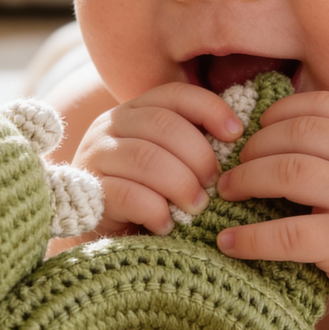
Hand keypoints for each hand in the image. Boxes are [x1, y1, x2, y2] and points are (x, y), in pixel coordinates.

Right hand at [73, 84, 242, 235]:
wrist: (100, 235)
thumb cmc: (146, 196)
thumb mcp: (168, 162)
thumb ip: (191, 144)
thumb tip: (239, 135)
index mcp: (135, 111)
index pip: (175, 94)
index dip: (210, 109)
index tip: (236, 134)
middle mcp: (110, 125)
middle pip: (163, 124)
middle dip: (198, 155)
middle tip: (215, 185)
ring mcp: (96, 156)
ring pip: (146, 158)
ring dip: (181, 184)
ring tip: (197, 207)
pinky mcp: (89, 192)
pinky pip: (129, 194)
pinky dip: (156, 210)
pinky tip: (167, 225)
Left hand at [214, 91, 328, 318]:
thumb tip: (285, 129)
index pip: (321, 104)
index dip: (278, 113)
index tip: (256, 129)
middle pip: (297, 133)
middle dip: (255, 146)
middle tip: (234, 165)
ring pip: (287, 172)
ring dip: (245, 180)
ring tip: (227, 192)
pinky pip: (287, 234)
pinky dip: (250, 238)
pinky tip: (229, 243)